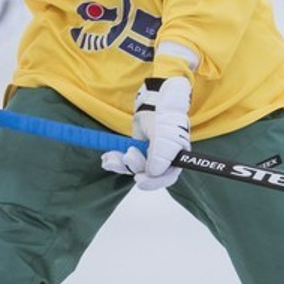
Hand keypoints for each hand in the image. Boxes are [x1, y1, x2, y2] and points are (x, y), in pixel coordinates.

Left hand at [101, 76, 190, 190]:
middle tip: (127, 156)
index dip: (153, 182)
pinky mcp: (137, 152)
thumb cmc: (165, 117)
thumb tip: (153, 172)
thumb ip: (161, 154)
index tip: (138, 179)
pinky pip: (126, 162)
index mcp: (176, 158)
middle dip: (134, 166)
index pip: (167, 177)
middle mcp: (164, 161)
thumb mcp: (164, 134)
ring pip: (134, 169)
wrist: (155, 102)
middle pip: (148, 174)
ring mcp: (149, 157)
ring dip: (121, 165)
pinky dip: (116, 161)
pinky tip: (107, 159)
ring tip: (110, 159)